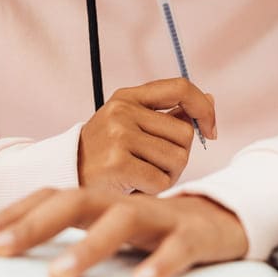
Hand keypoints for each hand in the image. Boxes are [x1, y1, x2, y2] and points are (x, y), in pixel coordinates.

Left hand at [0, 188, 247, 276]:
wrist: (223, 219)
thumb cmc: (156, 229)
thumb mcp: (109, 229)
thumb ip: (75, 237)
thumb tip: (18, 256)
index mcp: (100, 201)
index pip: (51, 197)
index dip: (13, 213)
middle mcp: (123, 203)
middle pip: (75, 202)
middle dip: (33, 225)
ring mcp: (160, 216)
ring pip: (122, 221)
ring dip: (89, 246)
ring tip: (60, 274)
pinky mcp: (193, 235)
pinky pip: (176, 248)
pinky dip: (159, 263)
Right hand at [78, 78, 216, 193]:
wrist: (66, 175)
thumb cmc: (106, 152)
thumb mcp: (131, 123)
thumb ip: (169, 113)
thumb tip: (209, 100)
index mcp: (128, 96)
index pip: (180, 88)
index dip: (203, 108)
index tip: (210, 129)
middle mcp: (123, 111)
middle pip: (185, 133)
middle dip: (179, 154)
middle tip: (154, 164)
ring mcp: (119, 135)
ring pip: (178, 158)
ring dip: (168, 174)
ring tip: (143, 174)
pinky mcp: (117, 163)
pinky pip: (161, 180)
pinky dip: (155, 188)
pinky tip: (135, 185)